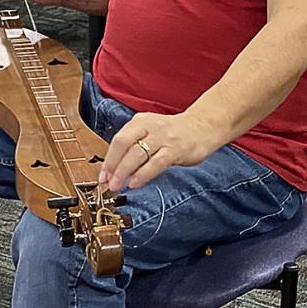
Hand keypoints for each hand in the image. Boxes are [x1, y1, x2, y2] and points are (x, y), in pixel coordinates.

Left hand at [99, 111, 215, 191]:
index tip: (102, 176)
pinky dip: (143, 174)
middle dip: (113, 165)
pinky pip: (156, 162)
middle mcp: (149, 127)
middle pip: (123, 144)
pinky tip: (136, 183)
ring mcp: (163, 137)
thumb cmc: (174, 134)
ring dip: (124, 171)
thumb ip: (135, 148)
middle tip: (108, 183)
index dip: (108, 160)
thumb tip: (116, 171)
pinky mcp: (175, 149)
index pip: (118, 140)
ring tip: (118, 185)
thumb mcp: (151, 133)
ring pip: (137, 154)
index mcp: (140, 122)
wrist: (203, 126)